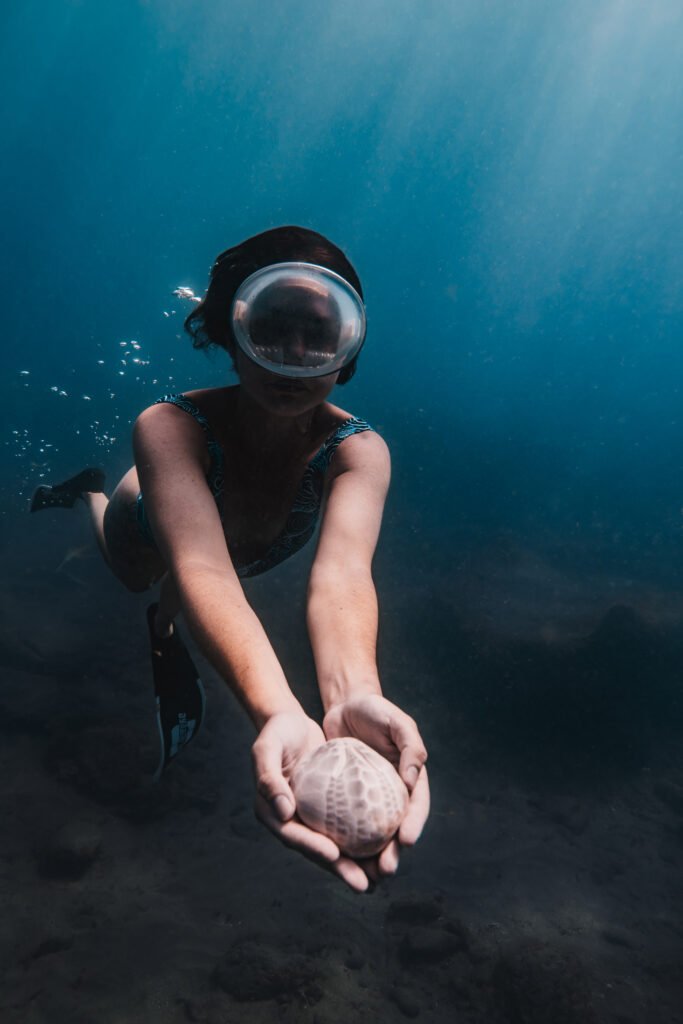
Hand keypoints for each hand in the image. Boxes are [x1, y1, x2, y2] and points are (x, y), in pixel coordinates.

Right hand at [251, 710, 375, 891]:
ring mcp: (309, 817)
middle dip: (340, 869)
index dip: (312, 847)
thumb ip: (268, 778)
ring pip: (333, 845)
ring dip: (354, 865)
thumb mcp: (267, 748)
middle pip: (315, 848)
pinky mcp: (326, 809)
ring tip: (378, 880)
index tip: (334, 855)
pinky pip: (345, 828)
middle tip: (363, 884)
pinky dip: (360, 841)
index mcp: (270, 811)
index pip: (291, 834)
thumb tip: (284, 812)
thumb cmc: (277, 732)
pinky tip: (382, 850)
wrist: (292, 722)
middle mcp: (290, 819)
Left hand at [323, 694, 429, 877]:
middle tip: (385, 870)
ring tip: (365, 878)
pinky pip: (347, 825)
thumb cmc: (375, 711)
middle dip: (392, 854)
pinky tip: (336, 859)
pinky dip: (345, 843)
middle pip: (395, 830)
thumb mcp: (397, 722)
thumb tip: (414, 781)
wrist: (344, 706)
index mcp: (412, 779)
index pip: (416, 807)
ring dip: (370, 859)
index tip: (406, 842)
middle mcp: (392, 794)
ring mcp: (369, 800)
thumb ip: (411, 747)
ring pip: (371, 836)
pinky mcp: (346, 801)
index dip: (414, 826)